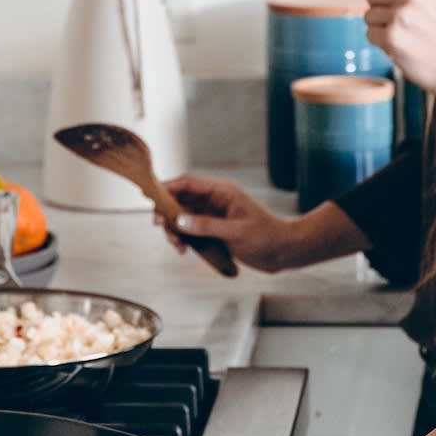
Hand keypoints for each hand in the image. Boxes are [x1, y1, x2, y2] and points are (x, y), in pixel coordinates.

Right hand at [157, 175, 290, 272]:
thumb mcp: (236, 231)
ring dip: (175, 230)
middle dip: (168, 213)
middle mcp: (215, 201)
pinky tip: (184, 248)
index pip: (189, 183)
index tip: (153, 196)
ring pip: (183, 218)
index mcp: (222, 192)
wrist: (283, 252)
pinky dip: (184, 239)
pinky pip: (191, 231)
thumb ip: (207, 226)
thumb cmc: (267, 236)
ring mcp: (213, 216)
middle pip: (181, 200)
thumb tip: (181, 221)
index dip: (168, 188)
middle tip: (161, 226)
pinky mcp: (213, 230)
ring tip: (177, 245)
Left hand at [364, 0, 435, 100]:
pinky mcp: (392, 37)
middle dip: (381, 10)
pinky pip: (370, 34)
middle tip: (404, 25)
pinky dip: (381, 44)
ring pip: (368, 16)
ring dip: (381, 28)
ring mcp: (400, 15)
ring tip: (405, 36)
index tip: (403, 6)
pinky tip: (401, 47)